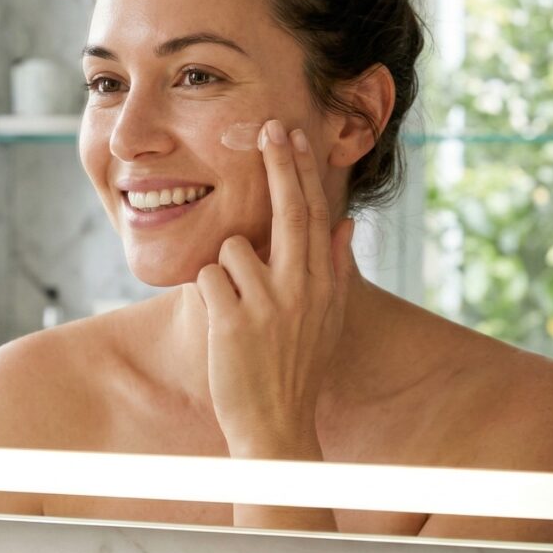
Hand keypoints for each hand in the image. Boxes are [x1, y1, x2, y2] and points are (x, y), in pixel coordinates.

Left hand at [195, 119, 355, 458]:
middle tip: (267, 126)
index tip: (293, 136)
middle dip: (278, 164)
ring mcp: (267, 304)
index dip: (302, 173)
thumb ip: (336, 270)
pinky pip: (207, 278)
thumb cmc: (298, 369)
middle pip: (287, 211)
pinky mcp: (232, 321)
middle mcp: (301, 289)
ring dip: (226, 272)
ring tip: (238, 312)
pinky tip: (222, 324)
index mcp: (323, 285)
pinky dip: (208, 295)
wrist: (276, 425)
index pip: (314, 216)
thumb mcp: (328, 321)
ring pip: (232, 249)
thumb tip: (345, 225)